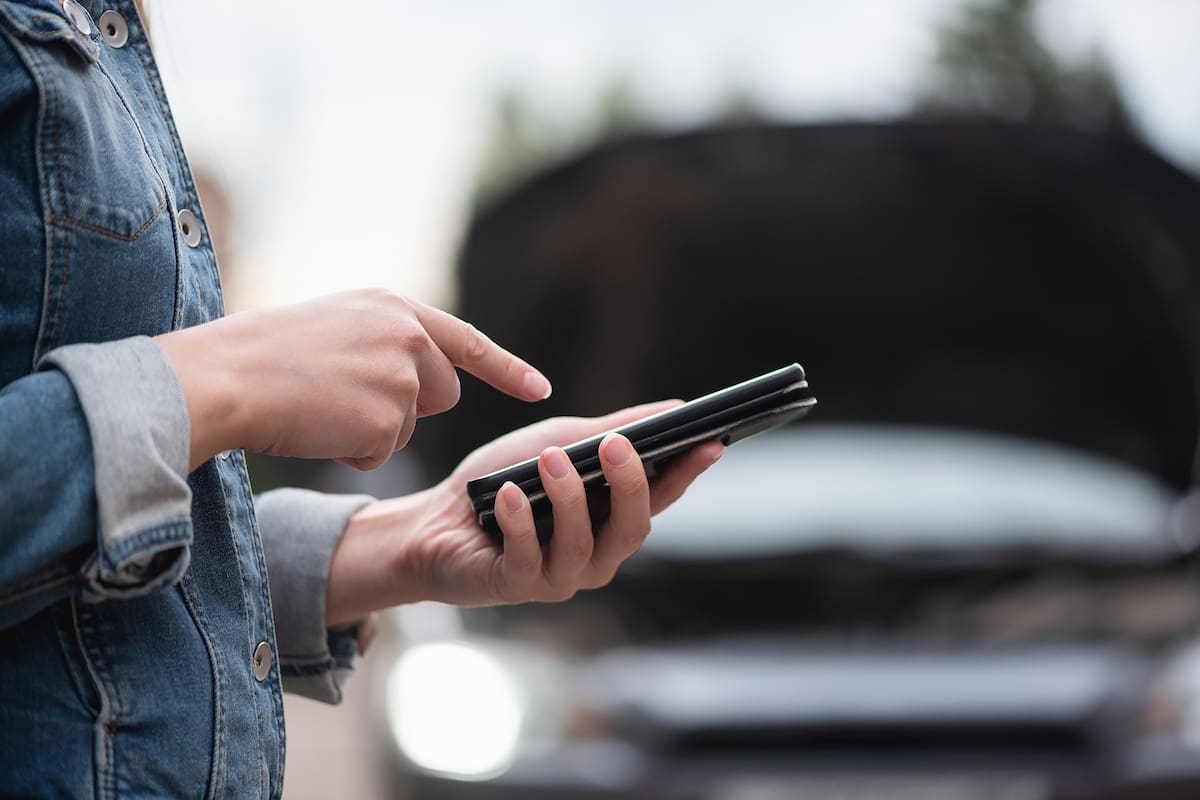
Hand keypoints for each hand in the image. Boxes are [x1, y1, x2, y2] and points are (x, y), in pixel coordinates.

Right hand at [155, 289, 550, 470]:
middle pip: (442, 393)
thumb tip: (424, 381)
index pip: (466, 341)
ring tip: (320, 405)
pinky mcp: (386, 420)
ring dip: (372, 429)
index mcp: (394, 307)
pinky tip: (316, 427)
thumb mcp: (337, 325)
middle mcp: (407, 337)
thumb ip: (387, 343)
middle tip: (347, 398)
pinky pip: (380, 453)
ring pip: (408, 426)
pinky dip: (351, 451)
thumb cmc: (264, 354)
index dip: (507, 369)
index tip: (539, 390)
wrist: (224, 377)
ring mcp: (400, 378)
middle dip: (410, 407)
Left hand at [324, 401, 723, 622]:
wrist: (434, 522)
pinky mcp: (515, 586)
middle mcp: (595, 555)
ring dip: (569, 500)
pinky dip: (521, 525)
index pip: (661, 498)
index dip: (686, 473)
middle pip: (632, 529)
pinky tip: (511, 497)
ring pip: (583, 545)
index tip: (708, 442)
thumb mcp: (557, 444)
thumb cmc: (503, 483)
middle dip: (629, 486)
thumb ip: (611, 431)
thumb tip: (674, 410)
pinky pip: (527, 559)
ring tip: (551, 461)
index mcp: (610, 520)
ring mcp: (557, 577)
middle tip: (618, 446)